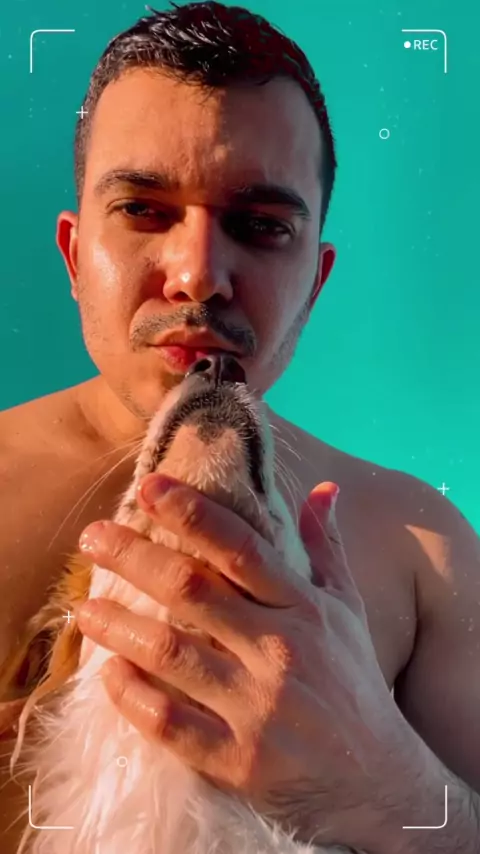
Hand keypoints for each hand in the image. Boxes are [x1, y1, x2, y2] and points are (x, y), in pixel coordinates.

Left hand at [76, 476, 411, 849]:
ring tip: (85, 609)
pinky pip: (168, 722)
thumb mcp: (348, 610)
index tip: (148, 487)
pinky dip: (132, 696)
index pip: (240, 547)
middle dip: (134, 556)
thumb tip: (325, 489)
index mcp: (304, 608)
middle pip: (192, 590)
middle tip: (92, 537)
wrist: (379, 783)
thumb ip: (328, 548)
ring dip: (118, 626)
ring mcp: (258, 708)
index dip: (191, 513)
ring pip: (170, 652)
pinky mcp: (238, 761)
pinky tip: (110, 674)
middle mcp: (281, 651)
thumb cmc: (353, 683)